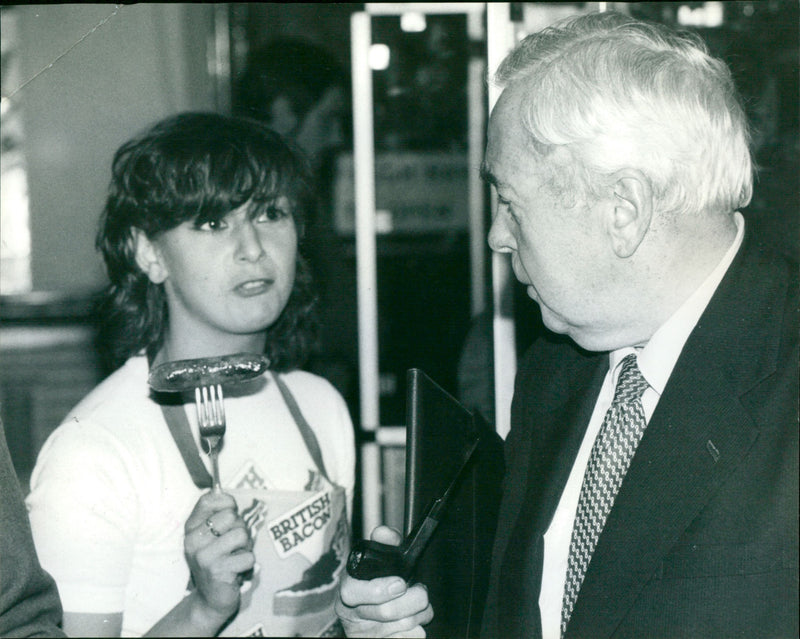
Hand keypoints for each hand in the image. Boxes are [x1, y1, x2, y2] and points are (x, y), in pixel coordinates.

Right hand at [183, 491, 254, 623]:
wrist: (209, 600)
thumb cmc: (216, 561)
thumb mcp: (210, 536)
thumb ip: (216, 514)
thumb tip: (222, 491)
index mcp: (191, 528)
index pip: (209, 499)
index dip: (227, 502)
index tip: (230, 513)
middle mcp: (193, 540)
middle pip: (232, 516)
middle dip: (240, 529)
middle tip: (232, 545)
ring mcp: (204, 556)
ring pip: (242, 535)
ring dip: (245, 547)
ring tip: (234, 557)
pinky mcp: (218, 571)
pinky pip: (248, 556)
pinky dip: (247, 564)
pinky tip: (235, 571)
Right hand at [336, 526, 432, 637]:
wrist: (371, 621)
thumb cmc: (377, 586)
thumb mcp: (377, 562)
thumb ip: (384, 544)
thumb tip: (385, 532)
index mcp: (349, 589)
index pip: (353, 591)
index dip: (378, 589)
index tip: (400, 583)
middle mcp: (353, 615)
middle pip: (386, 612)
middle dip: (413, 600)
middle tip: (420, 591)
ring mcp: (367, 635)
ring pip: (402, 627)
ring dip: (419, 614)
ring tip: (419, 606)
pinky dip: (417, 630)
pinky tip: (414, 622)